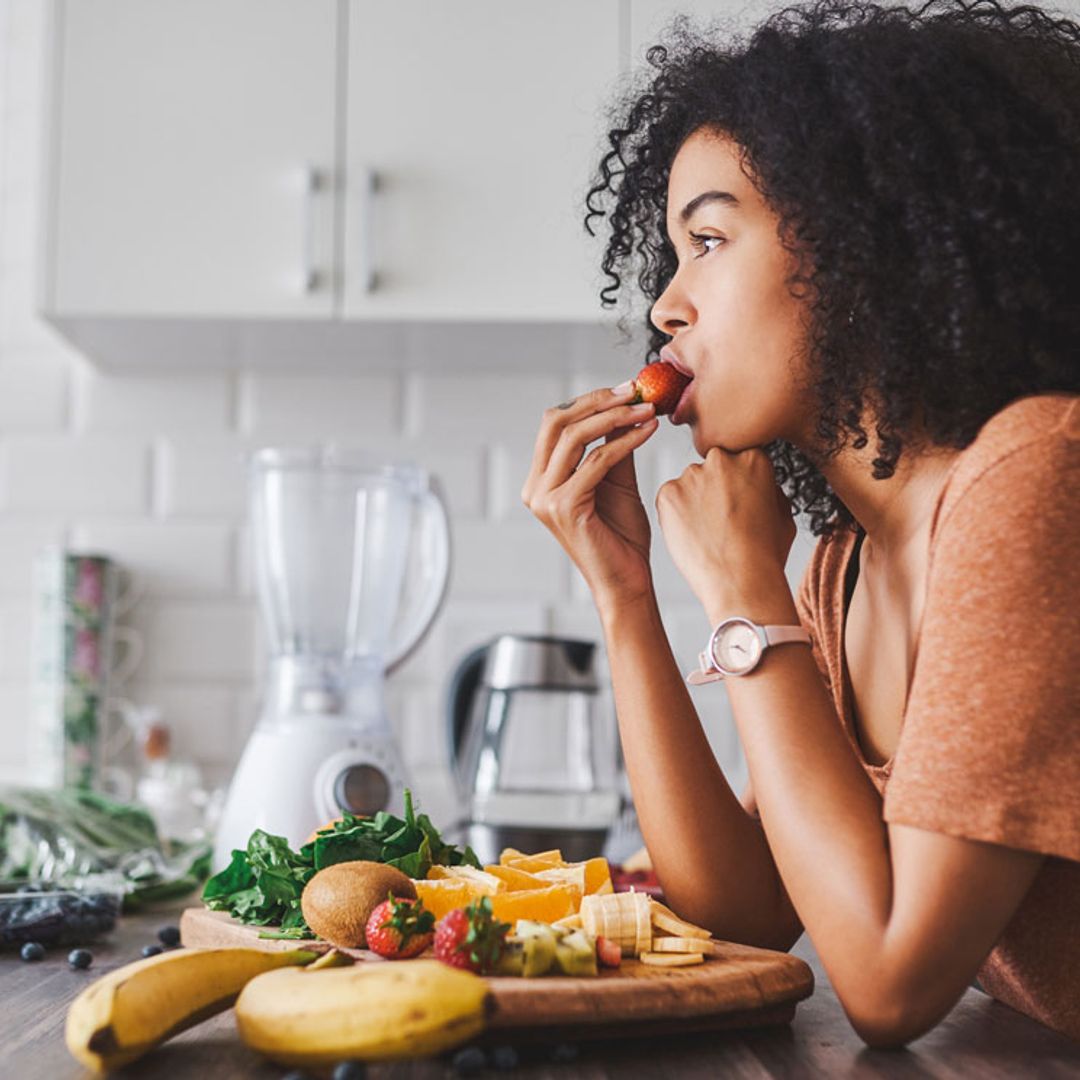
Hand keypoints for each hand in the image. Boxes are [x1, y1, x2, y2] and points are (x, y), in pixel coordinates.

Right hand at [521, 384, 659, 609]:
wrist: (627, 581)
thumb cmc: (621, 537)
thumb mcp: (616, 482)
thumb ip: (612, 447)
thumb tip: (623, 406)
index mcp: (541, 479)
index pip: (555, 424)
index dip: (589, 400)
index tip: (626, 389)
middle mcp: (536, 488)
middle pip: (556, 422)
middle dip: (597, 401)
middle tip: (634, 391)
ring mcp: (545, 498)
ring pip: (574, 437)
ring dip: (614, 417)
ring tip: (646, 409)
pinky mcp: (564, 507)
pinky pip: (596, 461)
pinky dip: (625, 441)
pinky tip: (648, 431)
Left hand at [655, 446, 797, 619]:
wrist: (740, 581)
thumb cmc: (765, 554)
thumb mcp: (783, 514)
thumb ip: (768, 488)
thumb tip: (756, 482)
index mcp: (753, 458)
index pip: (738, 460)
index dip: (738, 485)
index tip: (739, 504)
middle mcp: (720, 459)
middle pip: (712, 469)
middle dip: (714, 489)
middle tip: (721, 521)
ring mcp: (691, 475)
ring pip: (689, 484)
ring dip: (694, 502)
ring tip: (707, 533)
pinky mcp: (667, 493)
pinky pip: (669, 500)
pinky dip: (675, 515)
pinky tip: (692, 536)